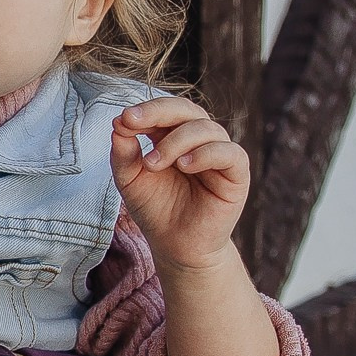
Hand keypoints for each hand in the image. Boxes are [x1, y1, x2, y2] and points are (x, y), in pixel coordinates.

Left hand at [111, 98, 249, 271]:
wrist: (176, 246)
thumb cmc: (155, 210)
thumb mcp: (131, 180)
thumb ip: (124, 153)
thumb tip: (118, 121)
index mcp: (173, 135)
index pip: (163, 110)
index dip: (145, 110)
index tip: (123, 118)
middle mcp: (198, 139)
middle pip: (185, 109)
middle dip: (158, 112)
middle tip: (132, 122)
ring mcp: (219, 154)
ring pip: (205, 128)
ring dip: (175, 141)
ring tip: (153, 164)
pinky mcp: (237, 174)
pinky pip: (229, 152)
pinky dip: (205, 153)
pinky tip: (184, 165)